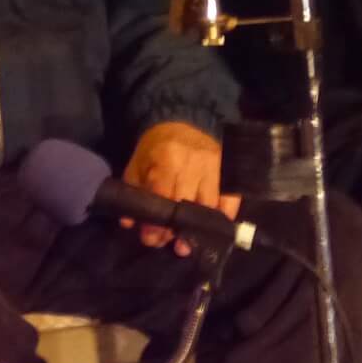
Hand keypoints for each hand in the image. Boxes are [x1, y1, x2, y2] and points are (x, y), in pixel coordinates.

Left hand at [121, 121, 240, 255]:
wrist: (179, 121)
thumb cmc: (155, 148)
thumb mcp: (137, 167)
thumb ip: (133, 194)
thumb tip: (130, 223)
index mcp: (167, 160)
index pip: (164, 199)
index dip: (156, 224)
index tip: (151, 238)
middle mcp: (194, 163)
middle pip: (186, 207)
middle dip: (175, 230)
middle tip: (167, 241)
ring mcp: (214, 165)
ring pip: (209, 206)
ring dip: (197, 228)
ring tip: (187, 241)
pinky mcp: (227, 167)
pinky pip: (231, 197)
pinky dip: (224, 215)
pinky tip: (213, 227)